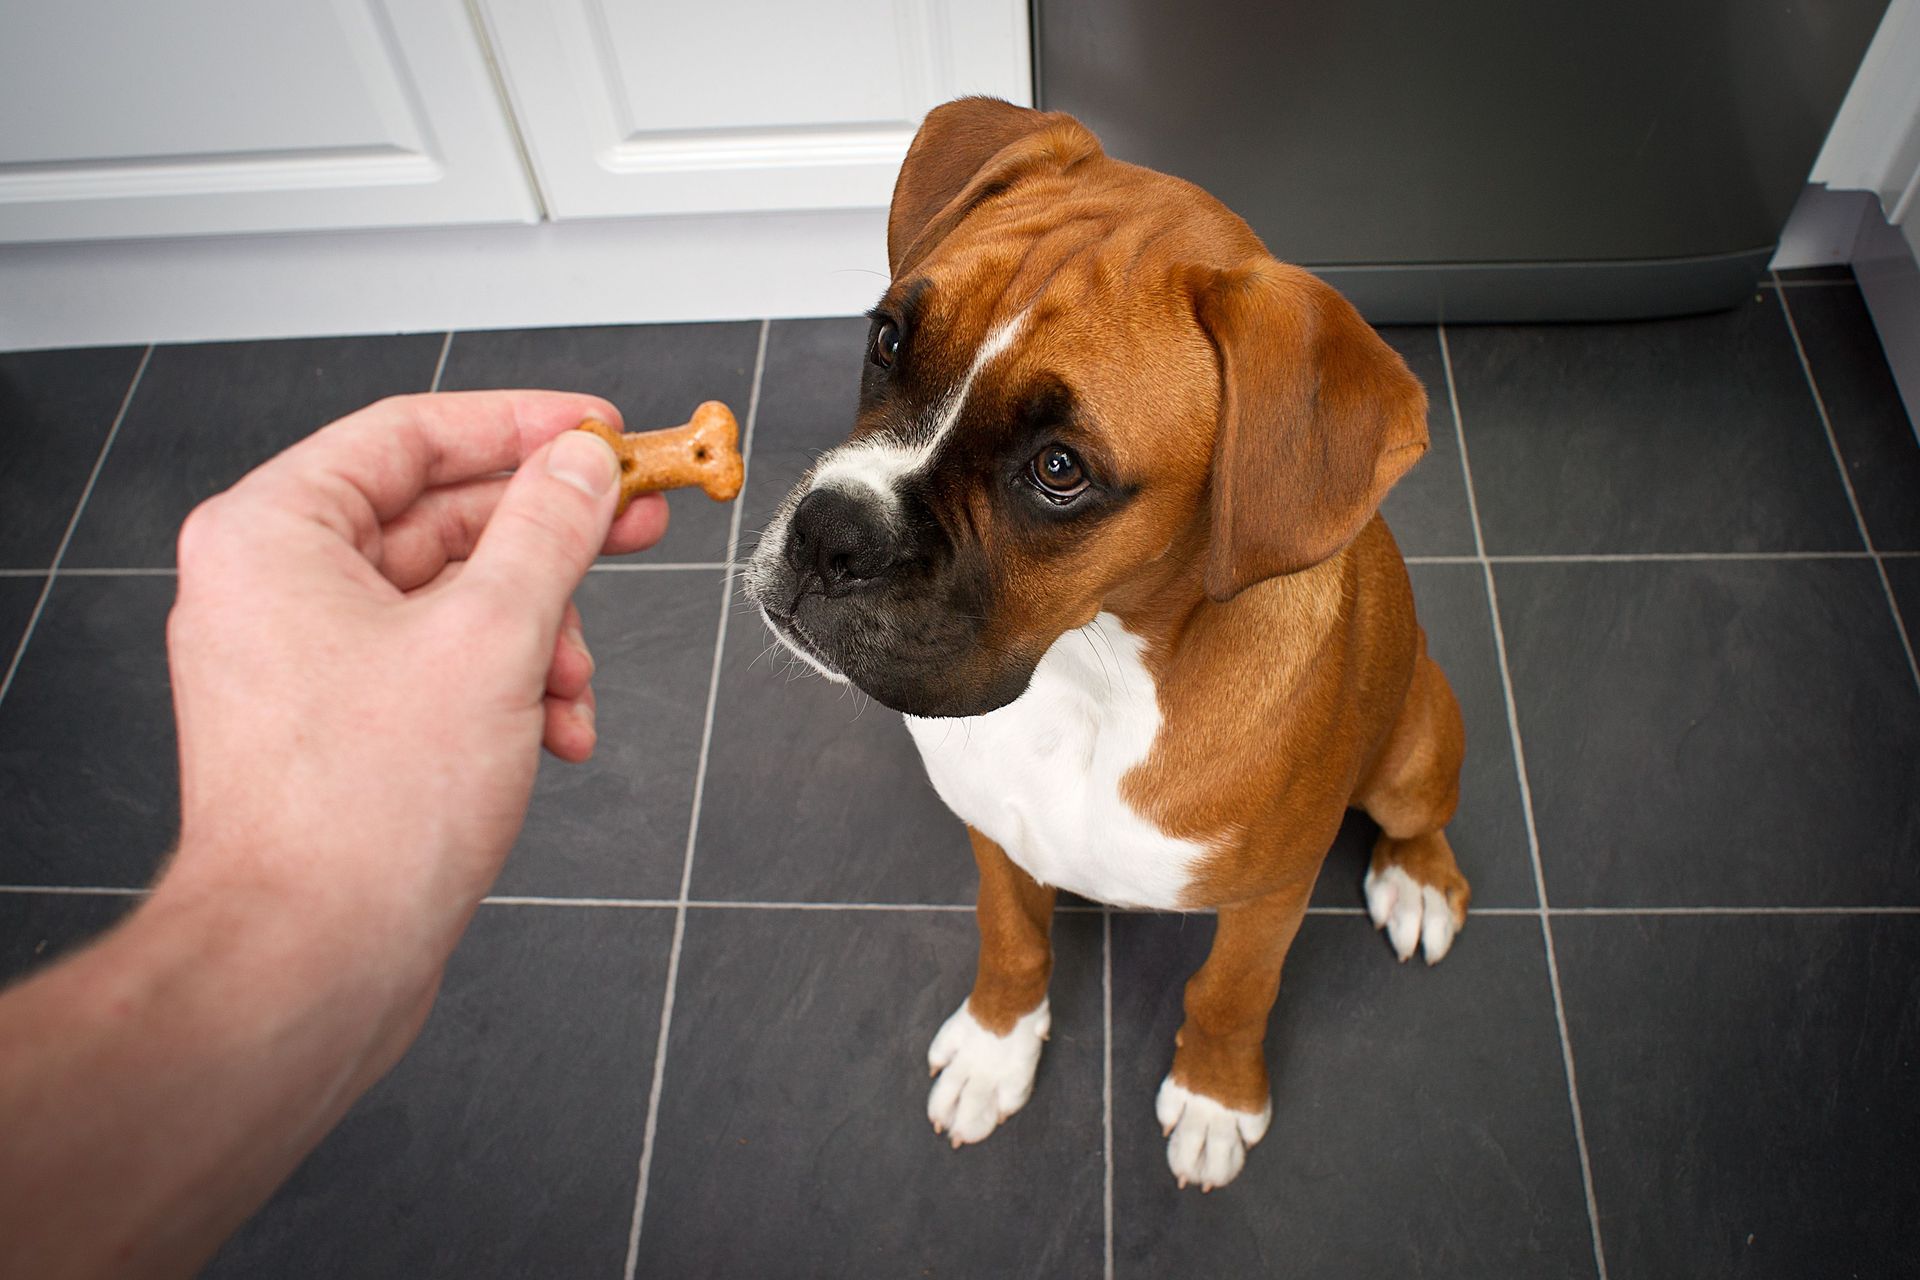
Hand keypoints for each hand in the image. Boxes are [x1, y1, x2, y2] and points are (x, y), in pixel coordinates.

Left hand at [160, 391, 665, 966]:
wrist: (309, 965)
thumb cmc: (359, 818)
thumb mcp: (492, 639)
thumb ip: (549, 531)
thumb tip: (583, 466)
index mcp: (274, 534)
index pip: (411, 432)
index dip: (521, 424)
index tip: (600, 429)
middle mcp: (275, 588)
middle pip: (443, 517)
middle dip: (550, 543)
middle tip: (636, 522)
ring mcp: (304, 661)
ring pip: (455, 601)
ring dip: (540, 636)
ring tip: (574, 687)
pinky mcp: (340, 725)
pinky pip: (442, 667)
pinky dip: (510, 689)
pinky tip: (553, 733)